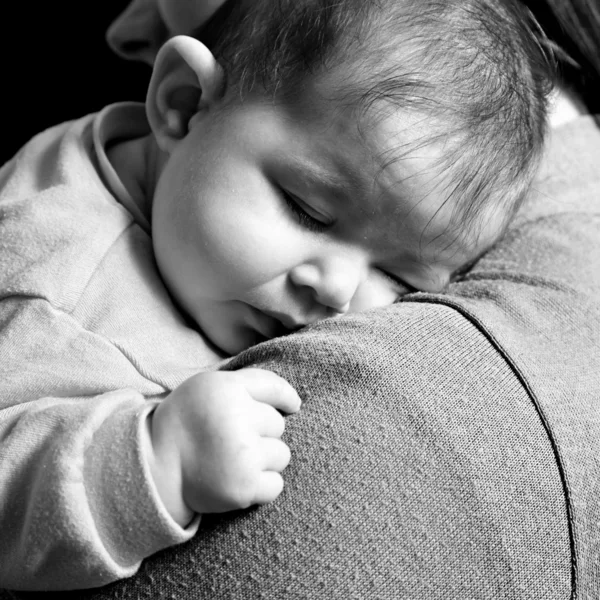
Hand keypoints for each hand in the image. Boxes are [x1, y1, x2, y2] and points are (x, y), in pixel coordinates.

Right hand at [144, 369, 300, 525]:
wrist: (154, 468)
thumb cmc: (187, 422)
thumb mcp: (209, 386)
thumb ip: (247, 383)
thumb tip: (294, 400)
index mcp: (227, 389)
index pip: (275, 388)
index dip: (286, 398)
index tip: (292, 405)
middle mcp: (237, 419)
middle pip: (278, 424)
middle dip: (262, 431)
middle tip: (232, 438)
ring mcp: (243, 455)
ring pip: (281, 454)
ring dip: (265, 459)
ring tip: (235, 459)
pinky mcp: (244, 487)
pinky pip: (276, 484)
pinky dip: (262, 485)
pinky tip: (239, 479)